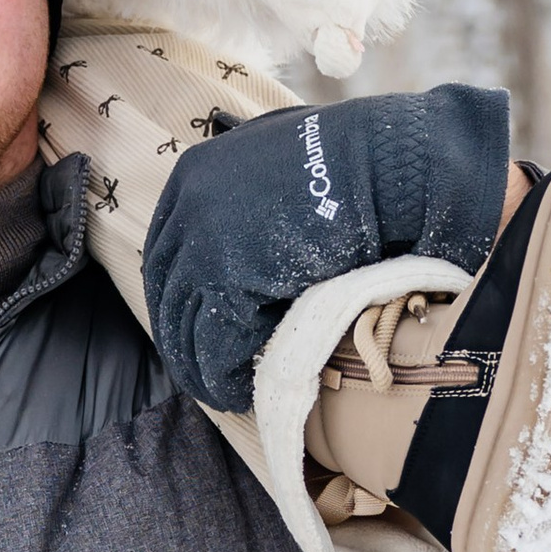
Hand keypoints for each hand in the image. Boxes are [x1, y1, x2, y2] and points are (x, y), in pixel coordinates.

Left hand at [142, 83, 513, 412]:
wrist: (386, 168)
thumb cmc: (350, 163)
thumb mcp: (277, 159)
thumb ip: (248, 190)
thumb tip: (244, 228)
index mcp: (194, 176)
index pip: (164, 254)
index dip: (177, 298)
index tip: (191, 324)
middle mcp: (188, 210)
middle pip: (167, 293)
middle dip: (182, 338)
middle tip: (201, 370)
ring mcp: (204, 247)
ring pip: (184, 327)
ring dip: (201, 367)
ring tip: (222, 391)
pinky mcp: (230, 284)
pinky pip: (214, 348)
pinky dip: (223, 378)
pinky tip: (239, 392)